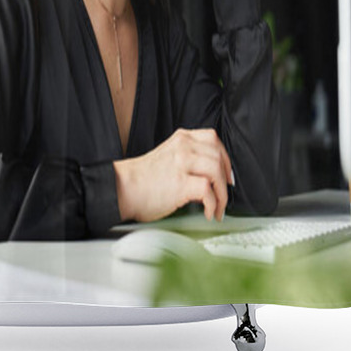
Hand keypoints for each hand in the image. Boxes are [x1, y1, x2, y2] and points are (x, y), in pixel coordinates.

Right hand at [114, 128, 234, 222]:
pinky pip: (207, 191)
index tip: (227, 172)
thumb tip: (210, 175)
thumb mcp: (168, 156)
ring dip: (222, 194)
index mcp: (181, 139)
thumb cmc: (143, 178)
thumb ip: (188, 158)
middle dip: (226, 178)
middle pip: (218, 156)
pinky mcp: (180, 183)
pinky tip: (208, 212)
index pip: (213, 138)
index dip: (225, 157)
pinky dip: (212, 204)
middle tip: (225, 192)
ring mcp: (182, 164)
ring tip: (218, 207)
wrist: (123, 187)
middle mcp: (183, 147)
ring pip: (216, 172)